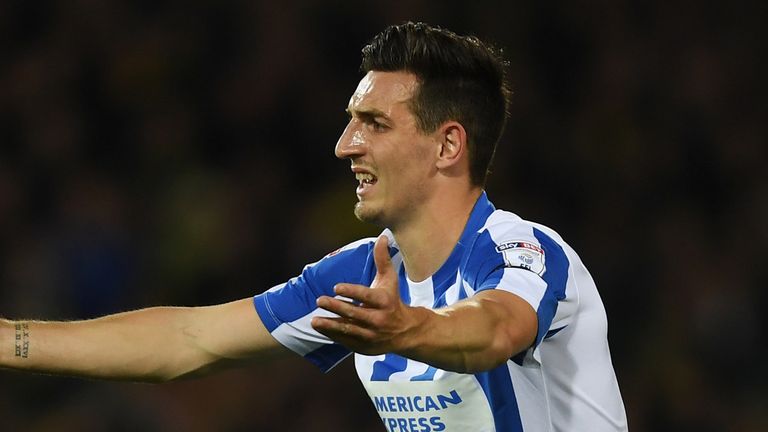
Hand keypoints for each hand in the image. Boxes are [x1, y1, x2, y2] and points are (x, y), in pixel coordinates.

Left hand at [311, 235, 422, 354]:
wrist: (406, 332)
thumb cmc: (393, 300)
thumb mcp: (390, 280)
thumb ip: (383, 259)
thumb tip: (382, 236)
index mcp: (384, 301)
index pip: (366, 296)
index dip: (351, 292)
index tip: (336, 287)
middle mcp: (378, 319)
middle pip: (355, 313)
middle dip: (336, 307)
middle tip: (319, 300)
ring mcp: (371, 335)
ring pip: (348, 330)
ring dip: (330, 325)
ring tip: (314, 320)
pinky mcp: (365, 346)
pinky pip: (346, 340)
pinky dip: (333, 334)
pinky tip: (320, 327)